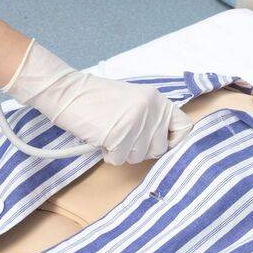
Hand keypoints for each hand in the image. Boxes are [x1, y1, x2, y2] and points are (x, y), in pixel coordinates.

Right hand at [3, 41, 193, 164]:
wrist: (67, 92)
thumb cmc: (96, 99)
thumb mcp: (133, 101)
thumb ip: (151, 117)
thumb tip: (165, 145)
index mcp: (157, 99)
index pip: (185, 127)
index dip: (174, 141)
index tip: (158, 143)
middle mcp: (151, 108)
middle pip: (160, 149)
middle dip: (139, 149)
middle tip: (121, 135)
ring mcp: (137, 121)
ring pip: (138, 157)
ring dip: (122, 151)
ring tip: (109, 132)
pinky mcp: (119, 134)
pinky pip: (119, 160)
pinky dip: (108, 154)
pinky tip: (101, 137)